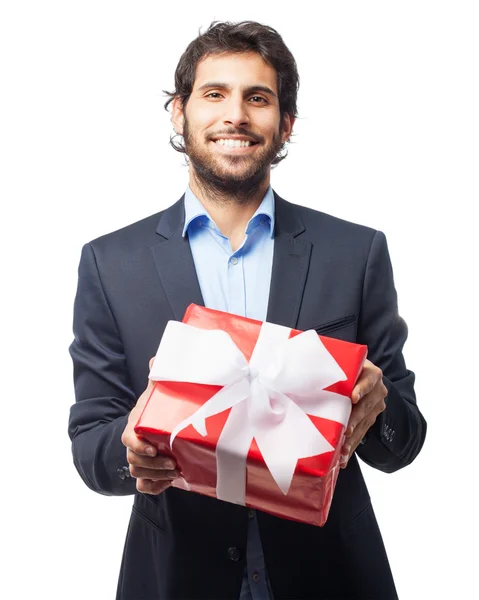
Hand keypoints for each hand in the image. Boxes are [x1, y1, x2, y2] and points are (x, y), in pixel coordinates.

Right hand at [121, 358, 180, 493]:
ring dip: (157, 475)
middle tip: (174, 464)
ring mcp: (138, 458)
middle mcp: (134, 444)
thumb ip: (157, 378)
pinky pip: (143, 485)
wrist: (153, 426)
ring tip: (176, 472)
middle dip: (154, 465)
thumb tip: (157, 358)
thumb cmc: (156, 409)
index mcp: (134, 426)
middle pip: (133, 460)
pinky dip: (153, 487)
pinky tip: (168, 483)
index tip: (152, 449)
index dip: (138, 446)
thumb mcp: (156, 394)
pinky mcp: (147, 471)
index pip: (128, 439)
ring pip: (138, 473)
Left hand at [340, 359, 386, 467]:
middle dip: (354, 420)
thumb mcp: (343, 365)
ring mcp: (376, 406)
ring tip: (342, 451)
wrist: (362, 377)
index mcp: (372, 374)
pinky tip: (343, 457)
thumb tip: (305, 375)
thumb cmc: (346, 369)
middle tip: (345, 431)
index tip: (353, 398)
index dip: (361, 389)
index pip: (367, 381)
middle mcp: (377, 390)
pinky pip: (362, 434)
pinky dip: (351, 445)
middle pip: (364, 406)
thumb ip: (331, 369)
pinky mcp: (371, 419)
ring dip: (352, 439)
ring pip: (363, 423)